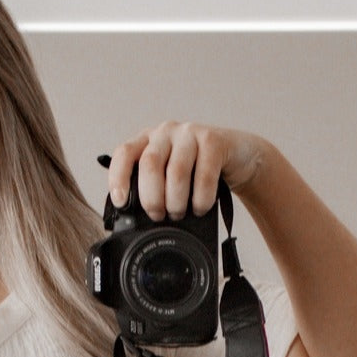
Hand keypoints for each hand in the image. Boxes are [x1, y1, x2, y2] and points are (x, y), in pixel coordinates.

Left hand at [105, 122, 265, 220]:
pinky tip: (201, 207)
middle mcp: (165, 133)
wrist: (237, 158)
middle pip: (149, 165)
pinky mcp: (213, 141)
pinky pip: (204, 176)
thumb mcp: (169, 179)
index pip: (124, 154)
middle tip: (159, 216)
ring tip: (180, 214)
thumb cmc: (197, 173)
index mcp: (147, 142)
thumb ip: (152, 189)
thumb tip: (133, 223)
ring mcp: (189, 133)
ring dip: (176, 202)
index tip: (121, 202)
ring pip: (176, 172)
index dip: (118, 178)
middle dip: (152, 198)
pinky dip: (201, 200)